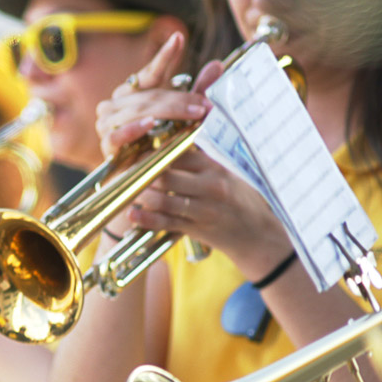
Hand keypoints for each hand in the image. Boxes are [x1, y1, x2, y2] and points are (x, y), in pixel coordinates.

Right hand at [95, 32, 214, 158]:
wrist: (139, 181)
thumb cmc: (159, 146)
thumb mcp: (182, 118)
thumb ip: (196, 93)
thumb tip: (217, 65)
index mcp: (132, 93)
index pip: (150, 72)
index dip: (164, 57)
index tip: (179, 39)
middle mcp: (116, 104)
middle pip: (150, 95)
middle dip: (180, 99)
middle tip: (204, 104)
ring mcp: (108, 124)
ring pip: (138, 111)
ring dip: (166, 112)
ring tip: (191, 113)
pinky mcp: (107, 146)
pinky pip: (118, 135)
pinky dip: (134, 129)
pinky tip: (150, 124)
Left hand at [127, 149, 290, 278]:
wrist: (257, 235)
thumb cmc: (239, 201)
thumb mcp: (226, 174)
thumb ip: (200, 162)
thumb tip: (169, 146)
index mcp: (215, 167)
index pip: (178, 153)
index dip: (153, 152)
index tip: (137, 153)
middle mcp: (211, 185)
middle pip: (166, 175)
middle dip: (141, 174)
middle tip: (123, 172)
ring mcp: (204, 208)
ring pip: (164, 199)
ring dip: (141, 196)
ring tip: (125, 192)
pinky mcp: (199, 228)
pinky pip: (168, 222)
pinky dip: (148, 219)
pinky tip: (133, 215)